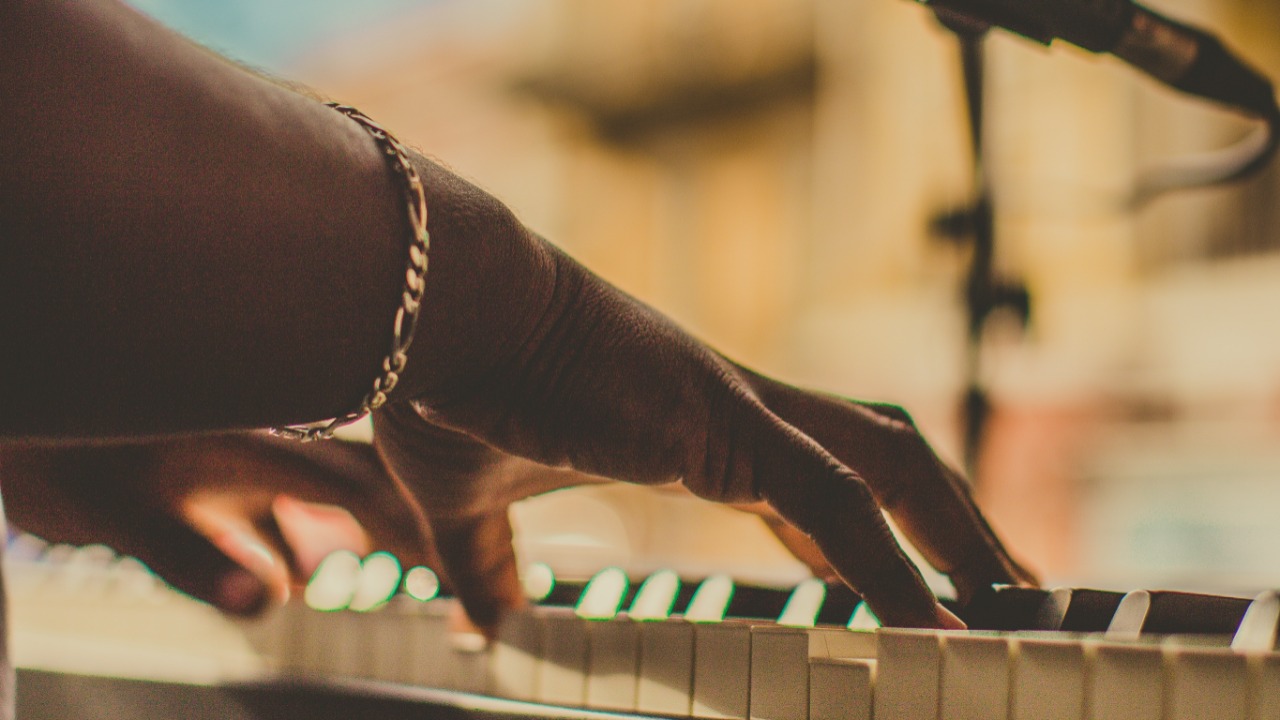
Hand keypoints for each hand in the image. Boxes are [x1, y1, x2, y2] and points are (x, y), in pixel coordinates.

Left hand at [0, 433, 437, 614]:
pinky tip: (289, 575)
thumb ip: (198, 561)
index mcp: (255, 448)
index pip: (355, 484)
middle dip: (399, 519)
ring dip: (349, 531)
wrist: (29, 396)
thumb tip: (268, 603)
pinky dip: (296, 541)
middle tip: (440, 557)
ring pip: (318, 494)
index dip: (409, 518)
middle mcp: (259, 445)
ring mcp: (237, 457)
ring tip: (378, 567)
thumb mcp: (129, 518)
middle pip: (355, 480)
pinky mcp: (212, 472)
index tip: (450, 550)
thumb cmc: (70, 463)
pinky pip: (275, 507)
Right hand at [376, 154, 1035, 632]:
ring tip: (1018, 602)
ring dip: (959, 532)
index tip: (929, 584)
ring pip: (891, 466)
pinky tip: (934, 628)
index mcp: (700, 429)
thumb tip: (483, 620)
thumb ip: (489, 563)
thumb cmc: (452, 391)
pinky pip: (835, 501)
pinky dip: (892, 565)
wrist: (435, 314)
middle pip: (888, 459)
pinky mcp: (723, 420)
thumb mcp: (469, 505)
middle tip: (1017, 587)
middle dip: (957, 523)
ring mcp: (741, 408)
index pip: (824, 485)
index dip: (884, 536)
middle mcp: (741, 410)